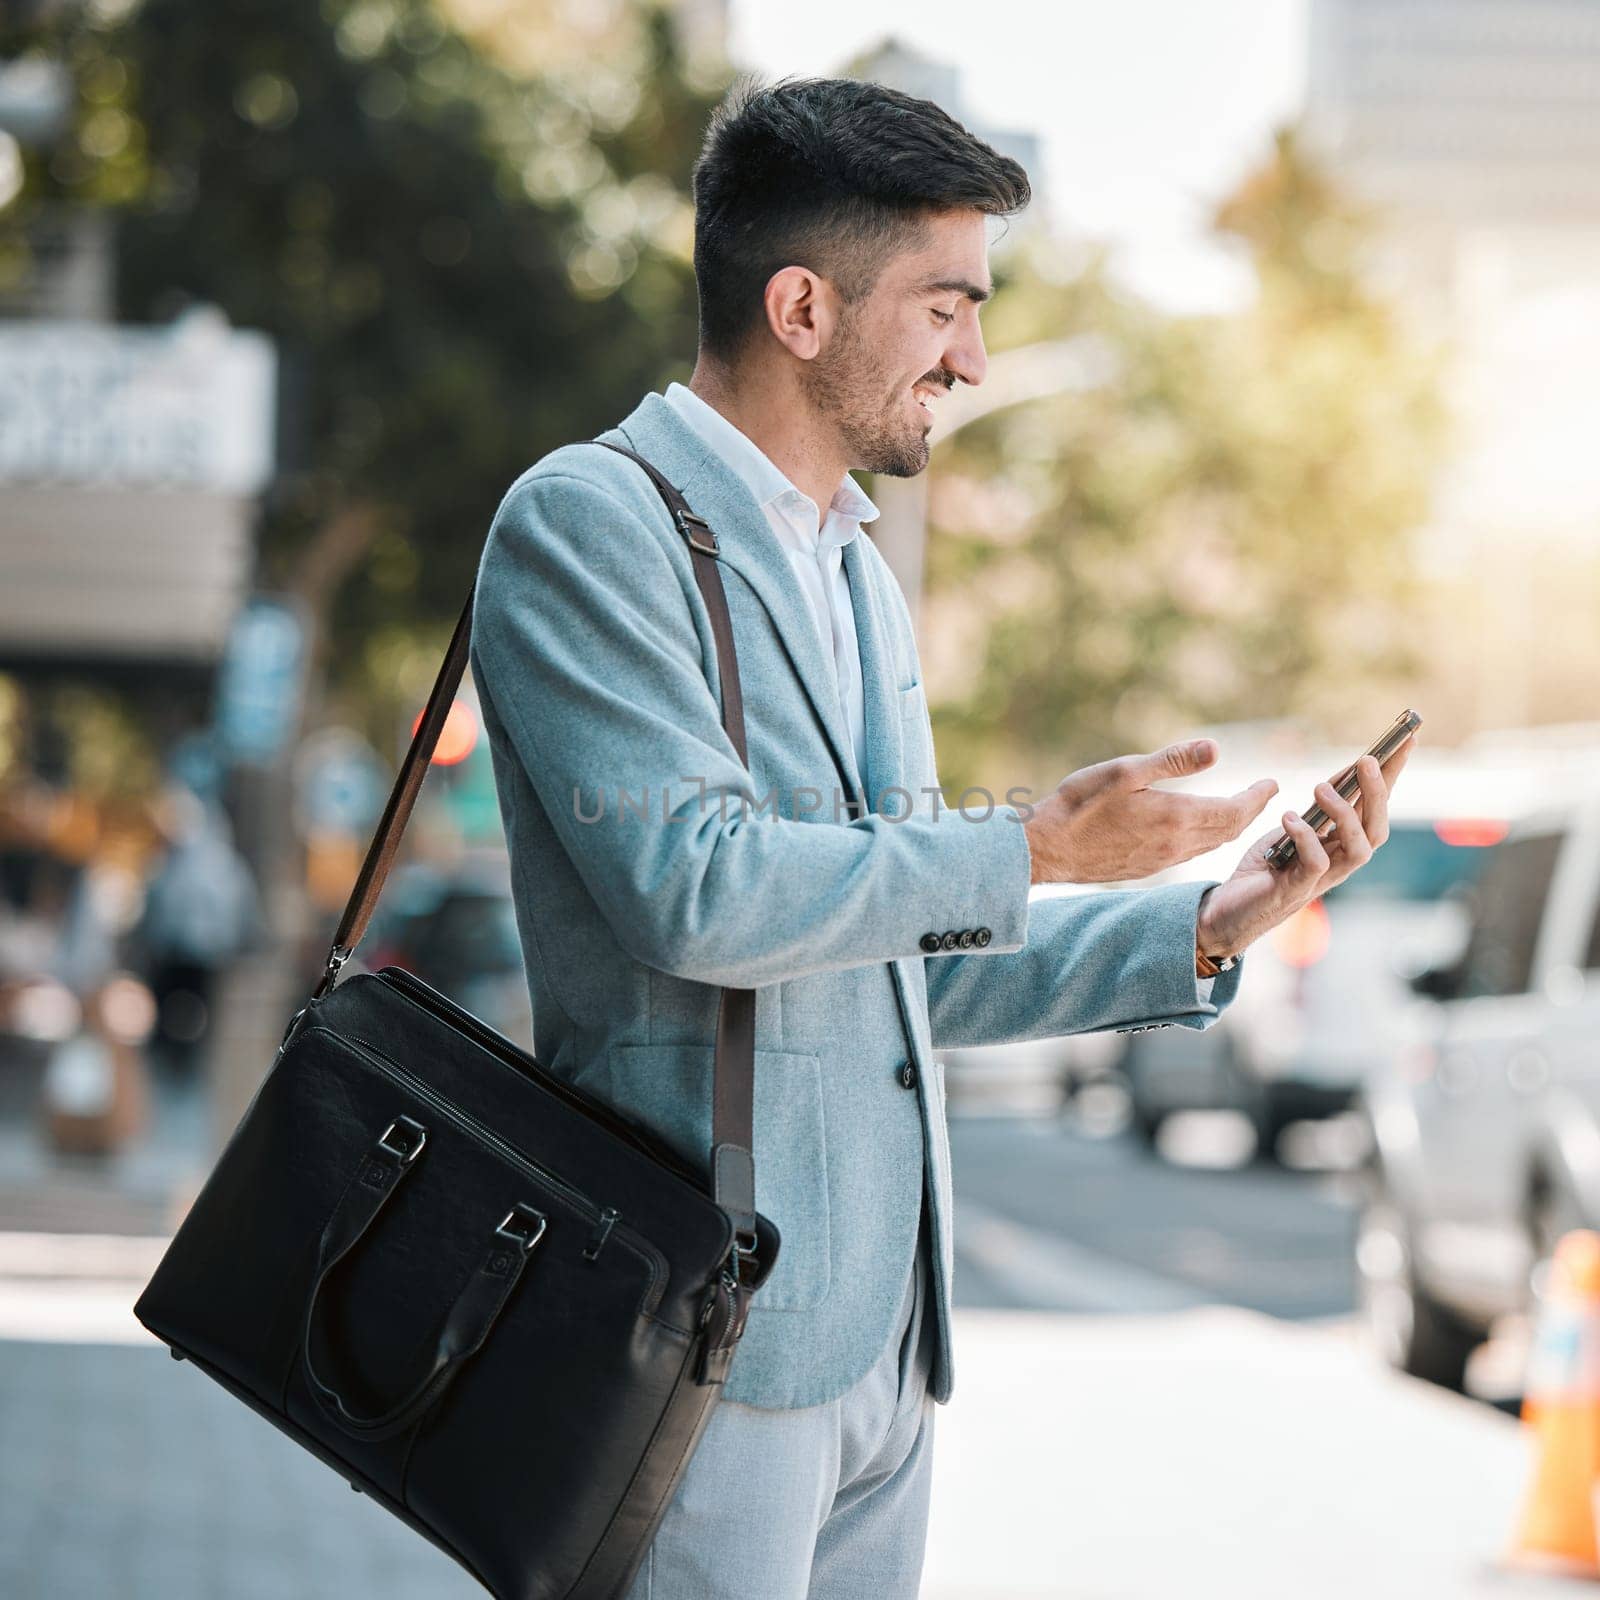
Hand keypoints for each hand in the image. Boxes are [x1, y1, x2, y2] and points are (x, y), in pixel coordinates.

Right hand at [1023, 739, 1278, 884]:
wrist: (1047, 850)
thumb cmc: (1079, 805)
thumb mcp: (1125, 772)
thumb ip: (1172, 762)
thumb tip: (1216, 749)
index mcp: (1176, 817)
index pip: (1234, 810)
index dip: (1257, 797)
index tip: (1273, 783)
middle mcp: (1176, 844)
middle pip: (1228, 830)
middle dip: (1249, 811)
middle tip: (1262, 794)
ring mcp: (1161, 860)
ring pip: (1210, 844)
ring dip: (1228, 826)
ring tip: (1237, 809)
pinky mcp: (1146, 868)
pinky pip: (1189, 853)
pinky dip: (1205, 837)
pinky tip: (1196, 828)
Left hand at [1194, 735, 1416, 958]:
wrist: (1228, 911)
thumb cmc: (1263, 870)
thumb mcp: (1291, 830)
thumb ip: (1316, 810)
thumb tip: (1338, 777)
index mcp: (1341, 844)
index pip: (1375, 807)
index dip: (1392, 776)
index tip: (1404, 740)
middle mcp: (1339, 862)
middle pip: (1378, 828)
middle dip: (1378, 792)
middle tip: (1366, 760)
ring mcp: (1320, 879)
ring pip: (1358, 849)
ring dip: (1346, 815)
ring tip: (1321, 787)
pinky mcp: (1295, 891)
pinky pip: (1316, 864)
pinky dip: (1307, 838)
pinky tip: (1289, 819)